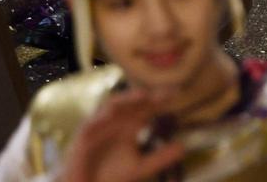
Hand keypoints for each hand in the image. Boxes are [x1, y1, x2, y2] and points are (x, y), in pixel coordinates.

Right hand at [61, 89, 183, 181]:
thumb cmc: (111, 174)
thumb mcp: (140, 167)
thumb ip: (160, 158)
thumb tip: (183, 147)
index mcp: (130, 125)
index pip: (146, 108)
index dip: (160, 100)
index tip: (177, 93)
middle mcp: (116, 120)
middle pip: (132, 103)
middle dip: (147, 96)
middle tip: (164, 93)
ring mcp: (99, 126)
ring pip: (111, 107)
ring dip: (126, 100)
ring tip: (142, 96)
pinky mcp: (83, 137)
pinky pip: (90, 124)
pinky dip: (99, 118)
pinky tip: (109, 114)